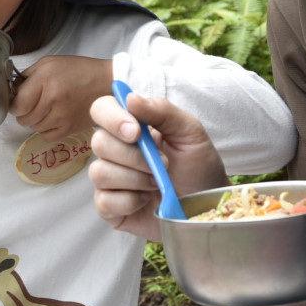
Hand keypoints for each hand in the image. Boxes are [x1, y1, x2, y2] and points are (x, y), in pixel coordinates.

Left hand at [9, 55, 110, 143]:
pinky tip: (54, 118)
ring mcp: (62, 117)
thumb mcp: (49, 63)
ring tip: (48, 108)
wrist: (107, 83)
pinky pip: (46, 136)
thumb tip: (11, 91)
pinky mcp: (69, 129)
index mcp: (45, 79)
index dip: (14, 104)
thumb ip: (27, 76)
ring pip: (33, 128)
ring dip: (36, 120)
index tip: (18, 100)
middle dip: (24, 112)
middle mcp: (52, 99)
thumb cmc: (78, 71)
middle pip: (23, 119)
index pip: (16, 105)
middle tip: (34, 103)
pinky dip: (46, 130)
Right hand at [87, 91, 228, 241]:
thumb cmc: (199, 168)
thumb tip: (129, 98)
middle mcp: (115, 151)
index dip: (112, 118)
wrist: (207, 207)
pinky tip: (147, 201)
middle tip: (163, 164)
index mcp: (130, 127)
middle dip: (134, 156)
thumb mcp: (190, 133)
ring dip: (135, 179)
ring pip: (99, 172)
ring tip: (157, 183)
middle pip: (99, 142)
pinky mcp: (110, 207)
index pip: (102, 110)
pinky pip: (104, 202)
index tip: (136, 132)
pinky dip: (130, 202)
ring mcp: (110, 180)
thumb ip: (162, 111)